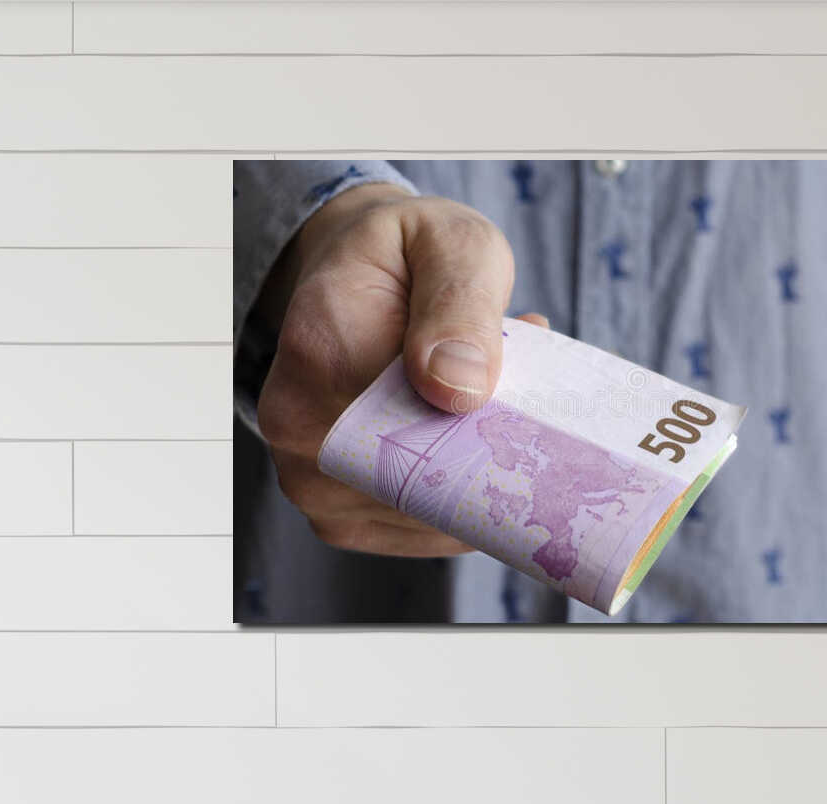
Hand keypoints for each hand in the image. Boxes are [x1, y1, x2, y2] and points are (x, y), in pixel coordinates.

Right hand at [254, 184, 542, 557]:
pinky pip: (426, 534)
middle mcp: (296, 431)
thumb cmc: (411, 257)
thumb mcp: (453, 245)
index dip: (486, 428)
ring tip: (495, 411)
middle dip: (491, 461)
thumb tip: (458, 389)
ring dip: (482, 479)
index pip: (414, 428)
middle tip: (530, 411)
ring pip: (430, 519)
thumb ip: (460, 304)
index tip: (527, 398)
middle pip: (422, 486)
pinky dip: (466, 503)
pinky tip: (473, 446)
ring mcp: (312, 484)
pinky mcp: (339, 518)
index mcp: (317, 355)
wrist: (360, 282)